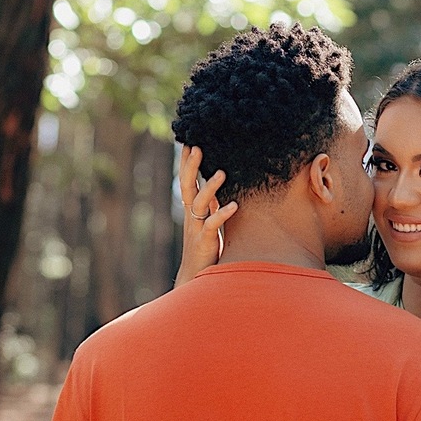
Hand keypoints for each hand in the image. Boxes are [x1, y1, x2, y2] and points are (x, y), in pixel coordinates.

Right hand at [176, 145, 237, 285]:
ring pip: (199, 203)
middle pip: (188, 187)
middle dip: (191, 167)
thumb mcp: (207, 226)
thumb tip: (218, 195)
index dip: (186, 164)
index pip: (187, 182)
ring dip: (210, 187)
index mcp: (192, 211)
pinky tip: (234, 205)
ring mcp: (196, 228)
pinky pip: (212, 225)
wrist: (195, 276)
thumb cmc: (204, 250)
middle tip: (196, 147)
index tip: (188, 143)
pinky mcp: (204, 241)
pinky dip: (222, 214)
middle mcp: (191, 216)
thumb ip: (211, 210)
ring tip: (222, 172)